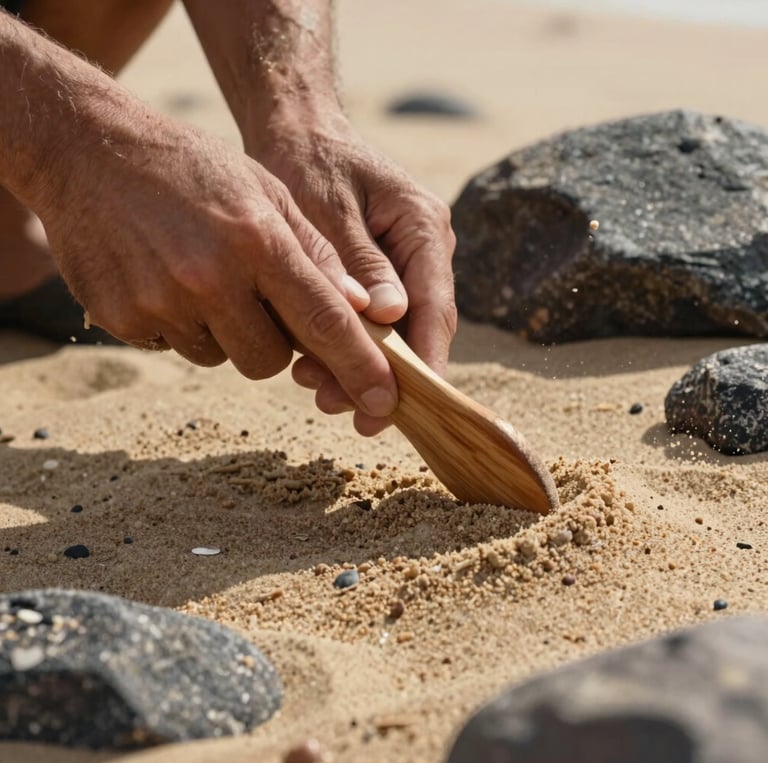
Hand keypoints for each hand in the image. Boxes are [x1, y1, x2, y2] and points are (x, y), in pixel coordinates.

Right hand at [34, 104, 399, 418]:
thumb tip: (362, 309)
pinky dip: (180, 325)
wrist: (85, 150)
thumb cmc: (192, 168)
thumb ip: (315, 252)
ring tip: (200, 274)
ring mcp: (161, 302)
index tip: (385, 402)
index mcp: (257, 240)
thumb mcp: (265, 190)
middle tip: (254, 298)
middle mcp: (209, 278)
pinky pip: (174, 347)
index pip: (325, 321)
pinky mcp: (123, 320)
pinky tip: (164, 277)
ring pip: (221, 358)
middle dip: (274, 343)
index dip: (361, 367)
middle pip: (269, 360)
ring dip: (224, 332)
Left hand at [250, 113, 456, 434]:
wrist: (300, 133)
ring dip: (365, 366)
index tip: (412, 401)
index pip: (435, 306)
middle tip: (352, 413)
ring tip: (319, 392)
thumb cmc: (309, 161)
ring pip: (398, 331)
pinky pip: (377, 321)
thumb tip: (390, 318)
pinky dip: (351, 345)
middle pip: (422, 327)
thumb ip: (360, 262)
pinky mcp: (384, 274)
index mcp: (423, 226)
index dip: (426, 359)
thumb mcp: (328, 208)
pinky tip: (316, 366)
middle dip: (389, 374)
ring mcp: (408, 263)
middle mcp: (426, 249)